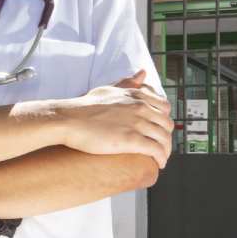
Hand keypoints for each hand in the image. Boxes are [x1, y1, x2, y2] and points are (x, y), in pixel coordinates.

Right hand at [54, 70, 173, 167]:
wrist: (70, 119)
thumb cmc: (84, 106)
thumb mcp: (109, 89)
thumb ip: (128, 83)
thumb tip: (142, 73)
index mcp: (136, 95)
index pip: (165, 107)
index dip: (164, 121)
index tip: (159, 130)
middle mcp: (140, 107)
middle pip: (167, 124)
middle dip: (167, 137)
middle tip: (161, 147)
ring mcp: (137, 123)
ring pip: (164, 139)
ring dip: (166, 151)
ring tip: (161, 159)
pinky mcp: (131, 140)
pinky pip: (156, 150)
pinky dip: (161, 158)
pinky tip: (158, 164)